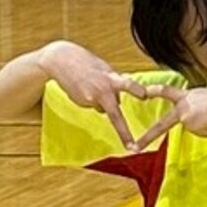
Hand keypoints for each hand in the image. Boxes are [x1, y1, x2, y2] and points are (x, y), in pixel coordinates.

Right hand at [36, 42, 150, 150]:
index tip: (145, 96)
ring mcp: (89, 99)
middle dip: (124, 132)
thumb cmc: (88, 63)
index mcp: (111, 79)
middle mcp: (101, 91)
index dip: (137, 90)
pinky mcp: (81, 102)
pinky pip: (94, 104)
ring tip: (93, 84)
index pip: (128, 84)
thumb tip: (123, 95)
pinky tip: (85, 87)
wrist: (61, 60)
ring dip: (104, 100)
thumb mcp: (106, 69)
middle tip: (131, 146)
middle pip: (115, 114)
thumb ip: (117, 81)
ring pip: (105, 107)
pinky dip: (93, 98)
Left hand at [132, 84, 206, 150]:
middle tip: (135, 148)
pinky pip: (203, 133)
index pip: (167, 91)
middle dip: (147, 138)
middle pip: (163, 125)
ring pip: (195, 129)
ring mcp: (185, 118)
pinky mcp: (191, 126)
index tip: (142, 93)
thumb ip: (198, 110)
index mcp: (187, 95)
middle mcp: (182, 106)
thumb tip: (198, 124)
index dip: (154, 91)